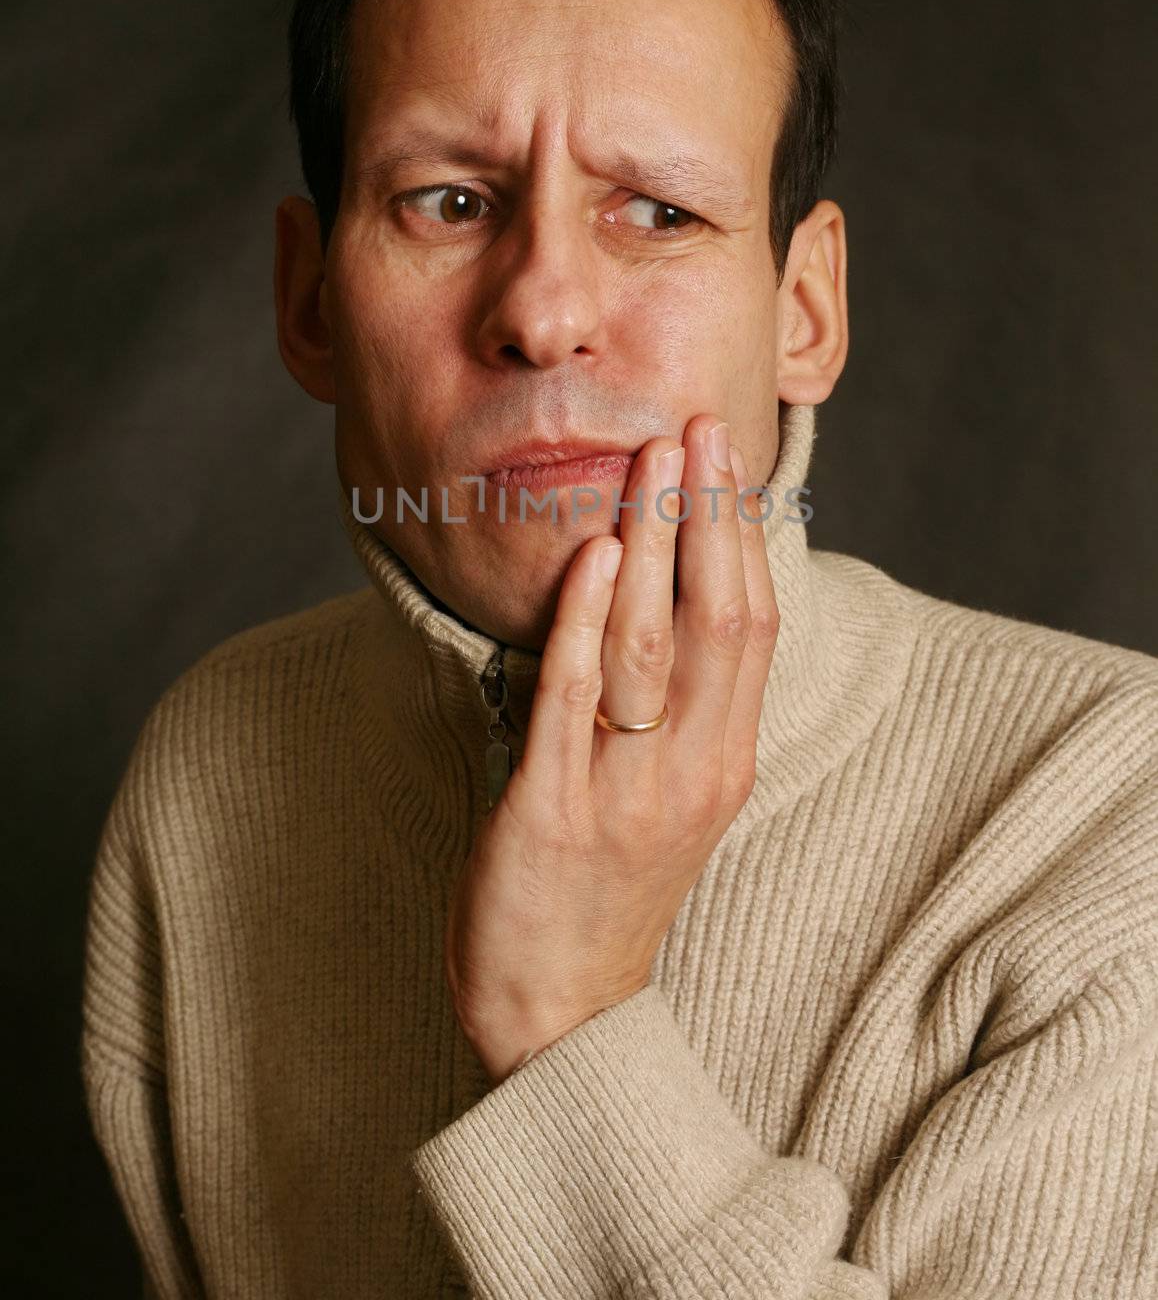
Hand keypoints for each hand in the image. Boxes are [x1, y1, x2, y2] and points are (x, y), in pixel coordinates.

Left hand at [443, 414, 779, 1084]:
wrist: (558, 1011)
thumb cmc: (609, 888)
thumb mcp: (671, 796)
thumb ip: (680, 707)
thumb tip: (669, 600)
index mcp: (725, 760)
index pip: (753, 625)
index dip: (743, 535)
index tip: (728, 458)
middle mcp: (692, 769)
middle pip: (718, 620)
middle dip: (709, 517)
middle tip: (697, 429)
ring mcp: (626, 790)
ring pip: (652, 646)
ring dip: (652, 546)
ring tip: (649, 463)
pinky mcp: (553, 812)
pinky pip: (572, 702)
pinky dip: (584, 625)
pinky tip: (592, 560)